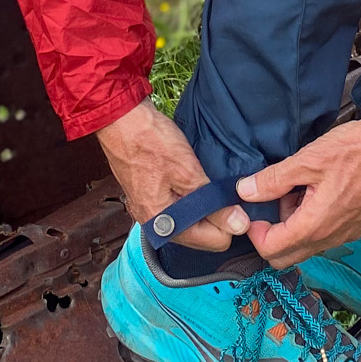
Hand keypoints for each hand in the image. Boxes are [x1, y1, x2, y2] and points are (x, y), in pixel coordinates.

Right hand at [95, 99, 251, 252]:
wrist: (121, 120)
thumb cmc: (150, 142)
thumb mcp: (188, 172)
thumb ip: (214, 204)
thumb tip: (239, 225)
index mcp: (163, 224)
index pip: (214, 241)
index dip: (230, 219)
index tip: (234, 196)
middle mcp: (154, 224)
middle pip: (202, 234)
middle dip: (216, 214)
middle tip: (219, 184)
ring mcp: (149, 210)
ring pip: (191, 220)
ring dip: (202, 203)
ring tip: (203, 178)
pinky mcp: (149, 197)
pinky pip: (178, 207)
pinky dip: (189, 196)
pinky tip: (191, 177)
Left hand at [237, 116, 360, 268]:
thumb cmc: (358, 150)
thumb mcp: (308, 159)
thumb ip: (273, 179)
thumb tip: (245, 191)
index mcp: (316, 226)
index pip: (271, 250)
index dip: (254, 232)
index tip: (252, 208)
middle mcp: (331, 238)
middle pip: (287, 256)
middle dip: (271, 234)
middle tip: (270, 201)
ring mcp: (346, 234)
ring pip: (307, 245)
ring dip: (292, 225)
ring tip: (295, 188)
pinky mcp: (357, 225)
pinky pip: (325, 234)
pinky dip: (311, 220)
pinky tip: (315, 189)